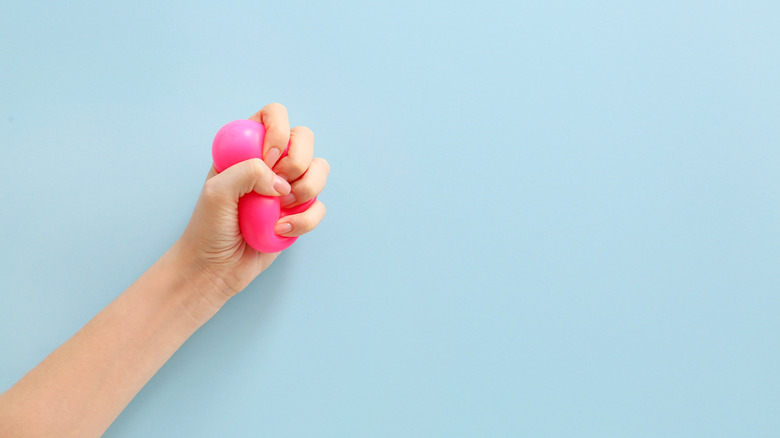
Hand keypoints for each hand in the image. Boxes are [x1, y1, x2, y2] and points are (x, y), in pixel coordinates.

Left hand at [173, 103, 328, 300]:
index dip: (279, 131)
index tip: (269, 159)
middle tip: (276, 187)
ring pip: (320, 171)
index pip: (274, 114)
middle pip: (305, 138)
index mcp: (246, 146)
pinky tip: (279, 230)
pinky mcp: (299, 213)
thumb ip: (247, 171)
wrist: (214, 268)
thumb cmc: (208, 227)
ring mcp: (287, 187)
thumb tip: (281, 181)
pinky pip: (319, 207)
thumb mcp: (217, 192)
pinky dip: (304, 220)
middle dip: (297, 163)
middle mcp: (270, 162)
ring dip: (305, 191)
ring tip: (279, 210)